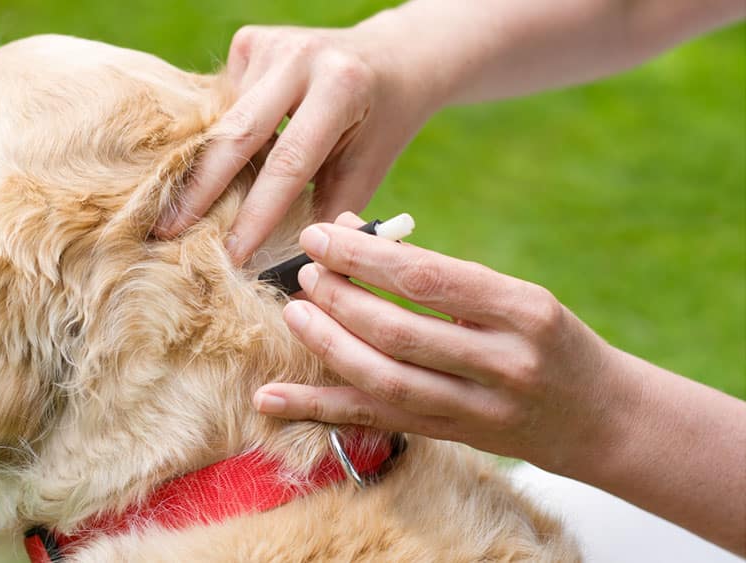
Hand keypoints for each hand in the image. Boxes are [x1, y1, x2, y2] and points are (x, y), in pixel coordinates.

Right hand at [155, 22, 443, 263]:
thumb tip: (287, 269)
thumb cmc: (379, 125)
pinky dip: (221, 137)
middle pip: (237, 133)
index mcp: (340, 87)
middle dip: (201, 189)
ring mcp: (271, 43)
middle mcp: (300, 57)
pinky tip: (222, 159)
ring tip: (181, 210)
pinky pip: (224, 103)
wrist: (390, 59)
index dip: (257, 213)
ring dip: (208, 166)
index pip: (289, 162)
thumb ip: (328, 213)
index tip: (232, 254)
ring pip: (224, 120)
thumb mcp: (367, 169)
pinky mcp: (250, 41)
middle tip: (168, 232)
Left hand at [253, 212, 632, 474]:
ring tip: (295, 314)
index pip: (429, 279)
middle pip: (401, 332)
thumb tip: (356, 238)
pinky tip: (270, 398)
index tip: (320, 235)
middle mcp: (504, 363)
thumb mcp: (514, 296)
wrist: (598, 416)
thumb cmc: (546, 339)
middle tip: (306, 274)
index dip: (365, 257)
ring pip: (386, 380)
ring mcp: (479, 409)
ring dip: (329, 347)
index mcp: (522, 310)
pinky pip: (376, 422)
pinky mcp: (453, 437)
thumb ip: (443, 275)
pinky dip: (318, 409)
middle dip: (341, 300)